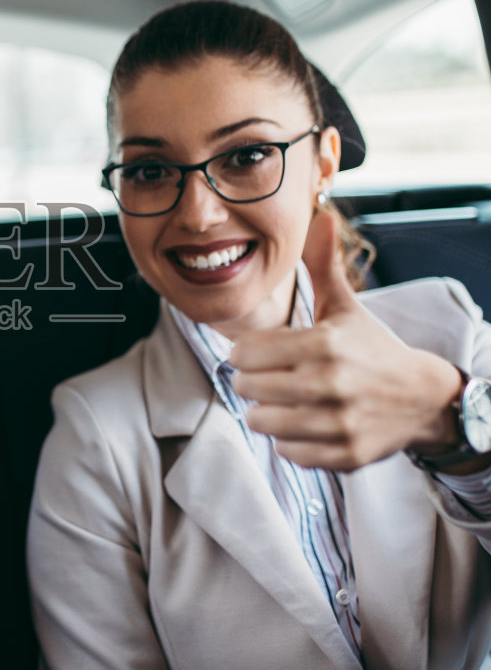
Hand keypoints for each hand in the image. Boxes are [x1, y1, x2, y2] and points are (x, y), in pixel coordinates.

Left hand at [231, 208, 464, 469]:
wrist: (423, 398)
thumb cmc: (372, 349)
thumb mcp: (346, 307)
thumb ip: (323, 265)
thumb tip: (321, 215)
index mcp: (323, 344)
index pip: (245, 353)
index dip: (245, 353)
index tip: (258, 353)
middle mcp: (329, 384)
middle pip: (247, 389)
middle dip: (253, 382)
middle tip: (270, 377)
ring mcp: (338, 422)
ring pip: (262, 423)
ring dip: (267, 413)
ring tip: (285, 401)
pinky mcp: (346, 454)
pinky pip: (288, 453)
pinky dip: (291, 441)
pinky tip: (306, 424)